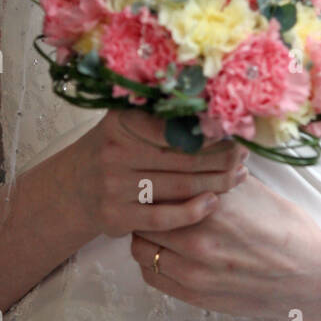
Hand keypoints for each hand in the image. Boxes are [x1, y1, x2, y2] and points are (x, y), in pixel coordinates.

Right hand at [66, 109, 248, 240]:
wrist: (75, 186)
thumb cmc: (116, 148)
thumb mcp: (127, 122)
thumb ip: (161, 114)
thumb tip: (213, 103)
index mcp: (122, 122)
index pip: (175, 126)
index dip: (209, 130)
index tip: (235, 130)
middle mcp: (115, 152)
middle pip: (183, 157)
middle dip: (221, 157)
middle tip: (245, 154)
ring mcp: (114, 187)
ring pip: (178, 186)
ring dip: (216, 182)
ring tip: (239, 175)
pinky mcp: (116, 216)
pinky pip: (164, 216)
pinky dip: (193, 211)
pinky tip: (214, 202)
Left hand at [130, 172, 320, 320]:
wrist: (309, 276)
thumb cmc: (286, 229)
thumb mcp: (254, 188)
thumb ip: (217, 171)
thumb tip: (193, 149)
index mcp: (212, 205)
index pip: (158, 185)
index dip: (154, 179)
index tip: (155, 175)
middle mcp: (197, 239)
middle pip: (144, 216)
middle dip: (147, 205)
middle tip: (153, 198)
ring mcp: (193, 271)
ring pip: (141, 248)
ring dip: (146, 234)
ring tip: (161, 225)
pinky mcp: (194, 295)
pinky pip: (151, 276)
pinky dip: (153, 261)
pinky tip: (167, 252)